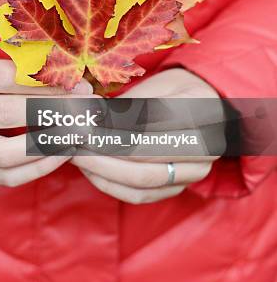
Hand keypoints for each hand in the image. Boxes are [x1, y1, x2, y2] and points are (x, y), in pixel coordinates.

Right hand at [0, 56, 92, 186]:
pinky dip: (37, 168)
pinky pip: (4, 176)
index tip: (78, 85)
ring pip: (3, 152)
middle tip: (84, 110)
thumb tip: (74, 80)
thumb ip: (19, 71)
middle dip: (51, 110)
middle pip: (2, 113)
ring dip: (48, 144)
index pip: (2, 77)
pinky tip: (61, 155)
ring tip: (77, 134)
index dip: (44, 82)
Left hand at [72, 68, 224, 203]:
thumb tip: (88, 119)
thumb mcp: (153, 86)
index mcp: (202, 109)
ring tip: (78, 156)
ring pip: (143, 180)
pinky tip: (91, 171)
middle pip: (146, 155)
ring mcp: (196, 171)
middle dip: (104, 150)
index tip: (84, 123)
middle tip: (75, 142)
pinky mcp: (180, 188)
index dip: (115, 125)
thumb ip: (127, 105)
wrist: (202, 108)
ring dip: (103, 170)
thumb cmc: (171, 91)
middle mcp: (206, 144)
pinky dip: (112, 185)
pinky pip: (142, 195)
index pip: (152, 122)